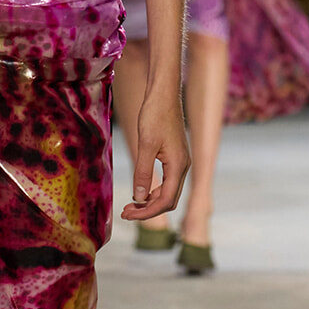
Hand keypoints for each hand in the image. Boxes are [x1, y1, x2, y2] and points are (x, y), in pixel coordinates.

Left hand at [120, 87, 189, 222]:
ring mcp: (180, 162)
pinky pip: (168, 181)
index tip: (127, 214)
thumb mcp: (145, 144)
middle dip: (148, 210)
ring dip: (150, 202)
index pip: (166, 200)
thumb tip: (138, 198)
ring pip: (169, 192)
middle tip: (125, 213)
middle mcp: (183, 166)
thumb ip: (143, 172)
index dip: (146, 212)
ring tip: (130, 205)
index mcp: (178, 165)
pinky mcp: (175, 157)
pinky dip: (154, 190)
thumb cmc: (155, 115)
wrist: (164, 94)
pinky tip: (141, 191)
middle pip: (169, 200)